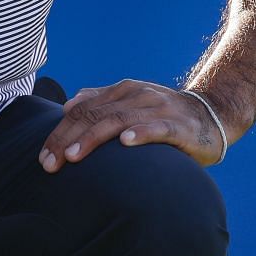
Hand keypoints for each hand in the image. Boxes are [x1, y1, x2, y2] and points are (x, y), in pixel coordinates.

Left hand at [39, 79, 228, 171]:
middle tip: (49, 164)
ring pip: (119, 120)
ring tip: (73, 156)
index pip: (82, 110)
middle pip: (94, 115)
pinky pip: (157, 127)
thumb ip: (102, 103)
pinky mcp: (178, 125)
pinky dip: (141, 133)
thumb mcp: (132, 105)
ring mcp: (158, 108)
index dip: (59, 132)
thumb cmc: (166, 116)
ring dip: (93, 138)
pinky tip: (125, 142)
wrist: (212, 116)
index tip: (43, 157)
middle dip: (67, 140)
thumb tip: (69, 105)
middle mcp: (137, 95)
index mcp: (123, 91)